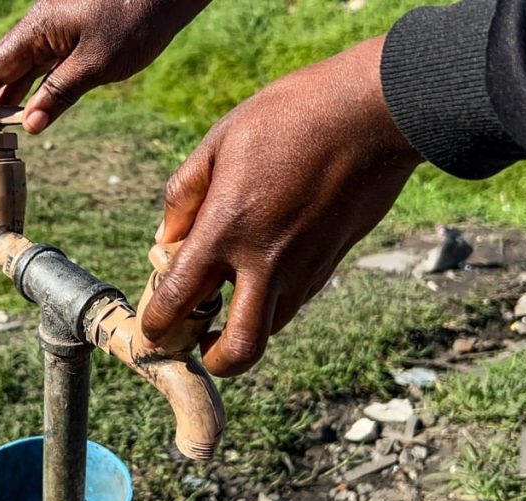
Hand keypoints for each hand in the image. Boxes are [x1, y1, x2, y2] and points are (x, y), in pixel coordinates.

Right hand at [0, 0, 209, 134]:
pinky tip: (24, 106)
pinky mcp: (73, 36)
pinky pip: (41, 65)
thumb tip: (30, 124)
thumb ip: (60, 93)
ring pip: (21, 67)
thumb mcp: (97, 65)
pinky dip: (29, 87)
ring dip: (3, 96)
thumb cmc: (134, 22)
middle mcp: (40, 28)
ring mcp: (56, 31)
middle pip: (1, 67)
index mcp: (38, 30)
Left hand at [141, 36, 423, 376]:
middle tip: (201, 345)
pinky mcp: (331, 262)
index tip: (152, 331)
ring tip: (228, 303)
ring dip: (245, 329)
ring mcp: (305, 267)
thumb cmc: (290, 117)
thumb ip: (184, 195)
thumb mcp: (220, 142)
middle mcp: (267, 261)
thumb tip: (166, 238)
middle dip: (215, 362)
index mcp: (227, 228)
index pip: (179, 301)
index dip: (157, 327)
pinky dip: (272, 302)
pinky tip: (263, 269)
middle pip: (239, 350)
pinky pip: (295, 301)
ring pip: (272, 330)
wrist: (373, 113)